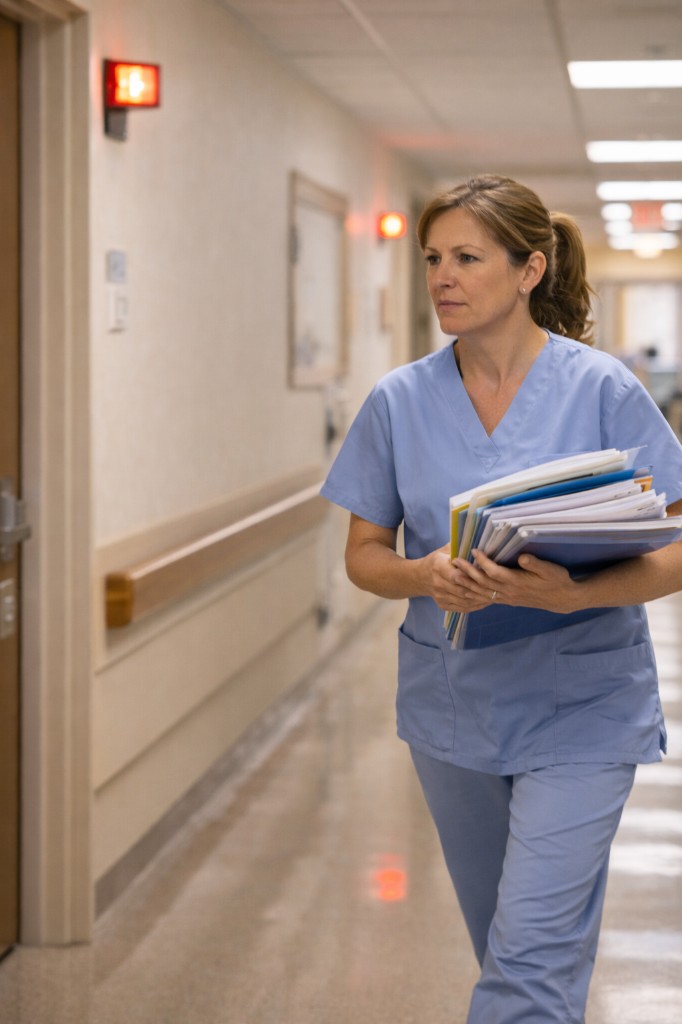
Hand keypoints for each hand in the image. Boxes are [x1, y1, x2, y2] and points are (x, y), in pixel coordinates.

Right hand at [425, 544, 496, 612]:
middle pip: (462, 589)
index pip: (456, 575)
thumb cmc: (437, 560)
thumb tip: (478, 538)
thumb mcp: (445, 550)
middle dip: (479, 588)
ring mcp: (440, 596)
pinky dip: (475, 606)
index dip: (471, 575)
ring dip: (480, 598)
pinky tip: (485, 601)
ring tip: (495, 594)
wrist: (421, 577)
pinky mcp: (442, 605)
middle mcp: (438, 584)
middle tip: (496, 586)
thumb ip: (460, 546)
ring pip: (464, 600)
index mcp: (438, 567)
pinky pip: (462, 608)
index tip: (485, 572)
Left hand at [452, 548, 578, 613]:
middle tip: (454, 561)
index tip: (473, 550)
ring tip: (453, 576)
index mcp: (517, 582)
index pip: (495, 572)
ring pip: (482, 593)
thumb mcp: (551, 570)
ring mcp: (508, 598)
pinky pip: (487, 599)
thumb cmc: (557, 581)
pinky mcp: (508, 601)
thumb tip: (522, 556)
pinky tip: (466, 591)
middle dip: (468, 572)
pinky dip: (474, 595)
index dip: (483, 561)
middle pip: (483, 582)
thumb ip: (536, 563)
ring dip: (467, 584)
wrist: (562, 599)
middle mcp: (509, 592)